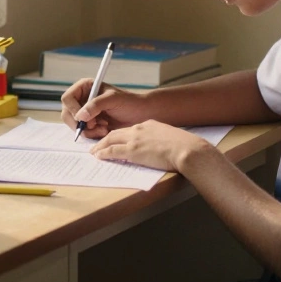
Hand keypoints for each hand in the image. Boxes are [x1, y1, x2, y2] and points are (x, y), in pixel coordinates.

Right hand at [60, 79, 148, 138]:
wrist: (140, 115)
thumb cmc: (129, 102)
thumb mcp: (113, 99)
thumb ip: (95, 105)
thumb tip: (80, 116)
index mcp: (85, 87)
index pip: (67, 99)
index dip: (72, 109)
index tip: (84, 118)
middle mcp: (82, 99)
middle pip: (67, 114)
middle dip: (80, 123)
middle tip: (95, 125)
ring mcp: (85, 113)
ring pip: (75, 126)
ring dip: (89, 130)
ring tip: (104, 127)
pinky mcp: (90, 125)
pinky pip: (84, 133)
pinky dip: (93, 134)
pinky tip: (105, 130)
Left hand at [90, 120, 209, 172]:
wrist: (187, 149)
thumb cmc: (184, 147)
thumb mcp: (170, 138)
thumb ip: (160, 141)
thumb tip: (159, 148)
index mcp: (149, 125)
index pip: (129, 130)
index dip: (119, 135)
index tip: (114, 140)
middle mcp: (139, 129)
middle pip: (116, 132)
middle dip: (105, 139)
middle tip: (97, 145)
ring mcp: (135, 139)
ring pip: (111, 140)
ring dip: (100, 146)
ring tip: (93, 152)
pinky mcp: (133, 150)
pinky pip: (113, 151)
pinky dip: (104, 153)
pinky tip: (98, 156)